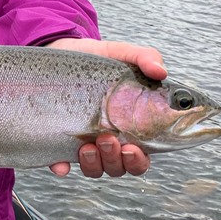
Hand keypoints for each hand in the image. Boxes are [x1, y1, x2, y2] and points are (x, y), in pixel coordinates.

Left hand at [45, 38, 166, 178]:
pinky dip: (61, 167)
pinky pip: (60, 163)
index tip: (132, 148)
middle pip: (118, 167)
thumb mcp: (122, 54)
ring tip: (88, 146)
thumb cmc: (98, 59)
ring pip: (94, 169)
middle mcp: (109, 139)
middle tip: (107, 139)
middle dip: (115, 161)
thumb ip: (145, 58)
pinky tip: (60, 164)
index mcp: (129, 126)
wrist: (62, 50)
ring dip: (93, 164)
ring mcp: (83, 140)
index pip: (140, 156)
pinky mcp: (59, 138)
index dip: (138, 160)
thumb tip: (161, 71)